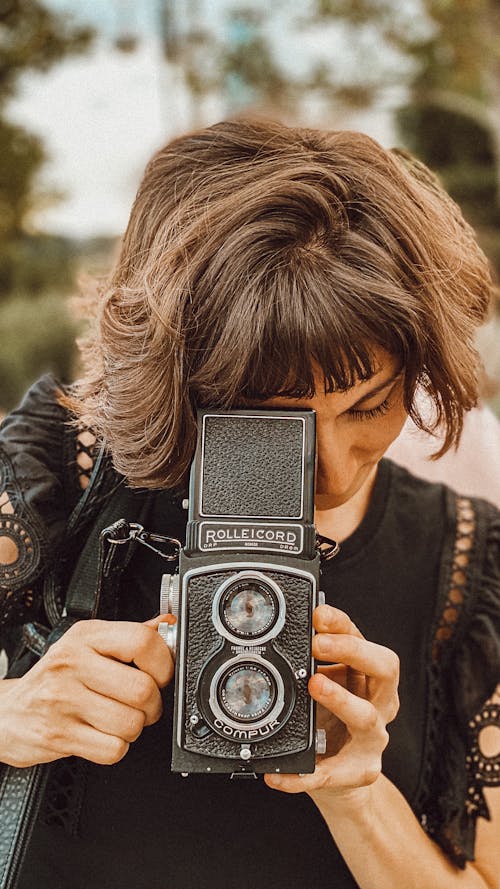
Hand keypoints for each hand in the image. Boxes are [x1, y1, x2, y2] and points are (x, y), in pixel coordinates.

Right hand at [0, 615, 173, 767]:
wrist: (8, 713)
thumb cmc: (55, 678)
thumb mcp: (88, 645)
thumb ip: (129, 635)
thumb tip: (167, 625)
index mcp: (85, 637)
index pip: (142, 641)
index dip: (163, 663)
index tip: (161, 674)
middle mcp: (72, 664)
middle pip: (142, 689)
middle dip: (153, 705)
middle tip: (143, 705)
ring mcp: (63, 700)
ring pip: (132, 723)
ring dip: (135, 728)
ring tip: (120, 719)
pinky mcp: (58, 735)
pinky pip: (113, 749)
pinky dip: (116, 748)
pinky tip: (102, 735)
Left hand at [264, 604, 398, 798]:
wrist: (344, 778)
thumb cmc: (332, 722)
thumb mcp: (325, 685)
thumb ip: (309, 665)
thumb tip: (278, 638)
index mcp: (369, 677)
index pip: (363, 640)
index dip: (342, 625)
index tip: (318, 614)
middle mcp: (380, 703)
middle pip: (385, 669)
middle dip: (353, 651)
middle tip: (317, 644)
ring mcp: (373, 739)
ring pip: (366, 717)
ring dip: (340, 699)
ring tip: (313, 685)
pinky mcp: (359, 772)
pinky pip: (331, 774)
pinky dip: (303, 776)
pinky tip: (279, 774)